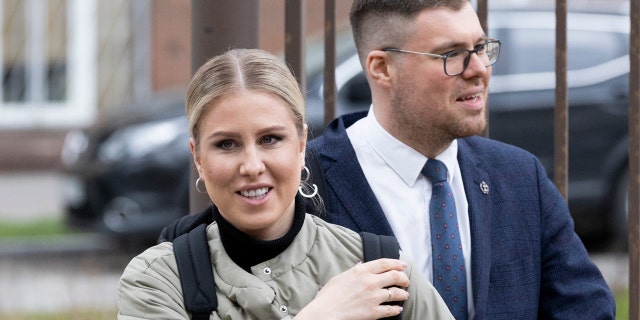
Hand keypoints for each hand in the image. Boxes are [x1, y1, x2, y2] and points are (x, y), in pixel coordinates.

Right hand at [295, 258, 409, 319]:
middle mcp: (370, 282)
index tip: (403, 265)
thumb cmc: (328, 296)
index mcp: (361, 271)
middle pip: (395, 276)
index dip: (396, 263)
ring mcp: (374, 297)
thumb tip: (361, 264)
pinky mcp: (374, 312)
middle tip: (406, 281)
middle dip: (403, 278)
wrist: (325, 312)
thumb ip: (353, 270)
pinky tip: (398, 309)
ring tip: (405, 295)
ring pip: (396, 293)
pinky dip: (396, 309)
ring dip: (403, 294)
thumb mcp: (340, 277)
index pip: (384, 263)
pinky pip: (391, 310)